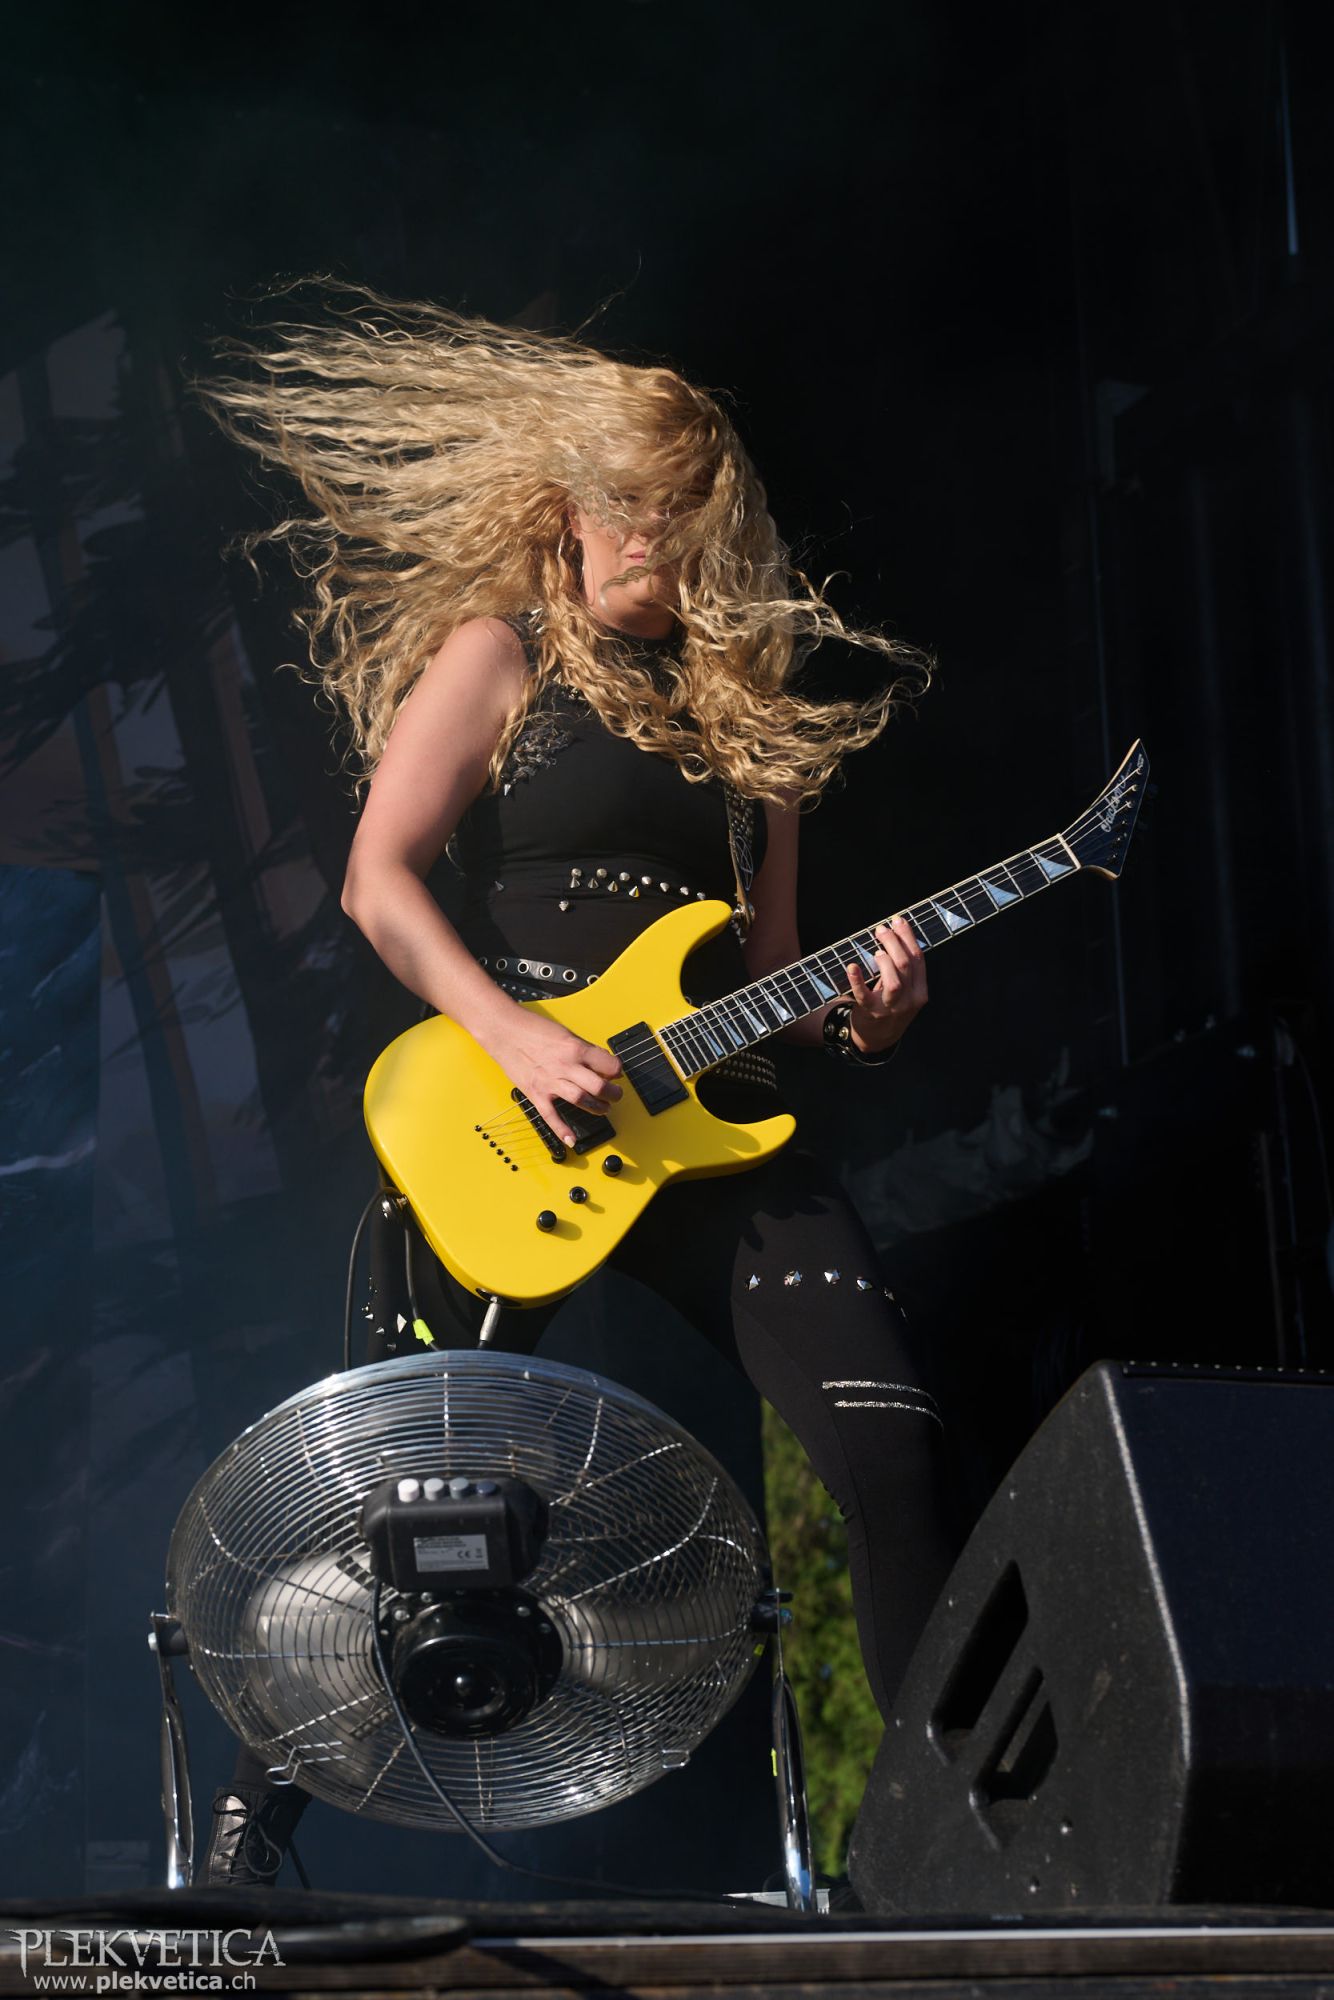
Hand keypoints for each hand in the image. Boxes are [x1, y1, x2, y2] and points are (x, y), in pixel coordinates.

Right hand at [486, 1006, 622, 1146]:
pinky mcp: (535, 1093)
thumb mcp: (565, 1033)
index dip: (617, 1071)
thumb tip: (600, 1062)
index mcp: (576, 1049)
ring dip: (597, 1108)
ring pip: (582, 1100)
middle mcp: (565, 1066)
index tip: (616, 1074)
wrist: (503, 1030)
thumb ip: (583, 1050)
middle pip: (599, 1087)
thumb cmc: (532, 1028)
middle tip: (616, 1095)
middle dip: (613, 1094)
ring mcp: (550, 1082)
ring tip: (603, 1108)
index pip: (609, 1065)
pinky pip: (551, 1115)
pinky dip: (561, 1130)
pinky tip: (571, 1139)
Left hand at [844, 918, 927, 1052]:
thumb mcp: (905, 992)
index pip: (918, 958)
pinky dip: (857, 980)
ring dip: (884, 960)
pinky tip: (851, 967)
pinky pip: (864, 996)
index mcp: (920, 991)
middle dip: (894, 942)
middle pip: (905, 965)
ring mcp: (891, 1008)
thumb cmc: (889, 1008)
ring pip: (894, 981)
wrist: (877, 1040)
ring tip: (876, 951)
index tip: (898, 920)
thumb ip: (904, 970)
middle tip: (881, 930)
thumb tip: (895, 934)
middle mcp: (910, 1000)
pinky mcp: (871, 1013)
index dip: (908, 937)